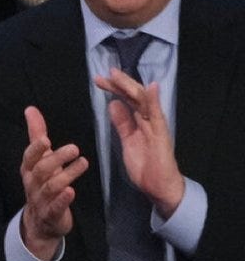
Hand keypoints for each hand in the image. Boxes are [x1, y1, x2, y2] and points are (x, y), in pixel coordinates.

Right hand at [20, 105, 88, 259]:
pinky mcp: (51, 214)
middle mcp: (33, 184)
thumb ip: (36, 135)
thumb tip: (30, 109)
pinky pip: (56, 207)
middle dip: (57, 159)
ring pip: (51, 187)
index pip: (29, 157)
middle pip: (42, 170)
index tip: (46, 139)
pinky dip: (63, 199)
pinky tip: (72, 192)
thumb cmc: (42, 184)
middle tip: (74, 148)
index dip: (36, 149)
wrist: (41, 221)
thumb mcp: (38, 160)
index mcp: (29, 170)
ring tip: (84, 163)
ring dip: (67, 175)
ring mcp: (41, 200)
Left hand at [94, 68, 184, 217]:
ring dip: (130, 87)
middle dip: (119, 84)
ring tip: (118, 76)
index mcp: (140, 121)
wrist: (159, 186)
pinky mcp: (161, 134)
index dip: (114, 89)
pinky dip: (154, 101)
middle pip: (134, 96)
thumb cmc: (146, 166)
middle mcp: (149, 119)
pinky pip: (158, 115)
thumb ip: (122, 124)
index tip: (100, 80)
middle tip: (104, 74)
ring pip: (143, 101)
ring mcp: (156, 125)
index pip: (126, 100)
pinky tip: (151, 88)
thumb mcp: (128, 142)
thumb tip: (113, 105)